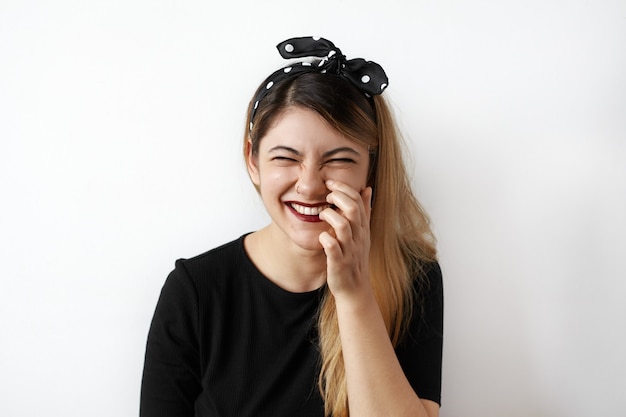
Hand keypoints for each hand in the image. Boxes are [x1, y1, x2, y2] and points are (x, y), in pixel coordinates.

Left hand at [318, 180, 372, 300]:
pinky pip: (333, 249)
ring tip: (322, 214)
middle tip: (326, 196)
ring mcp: (349, 250)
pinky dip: (326, 240)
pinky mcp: (339, 264)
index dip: (344, 188)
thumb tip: (367, 188)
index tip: (330, 183)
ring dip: (331, 216)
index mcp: (362, 228)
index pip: (358, 201)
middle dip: (338, 198)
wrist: (355, 289)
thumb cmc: (355, 258)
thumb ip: (364, 211)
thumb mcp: (363, 233)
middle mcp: (358, 237)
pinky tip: (321, 237)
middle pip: (352, 210)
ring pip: (343, 227)